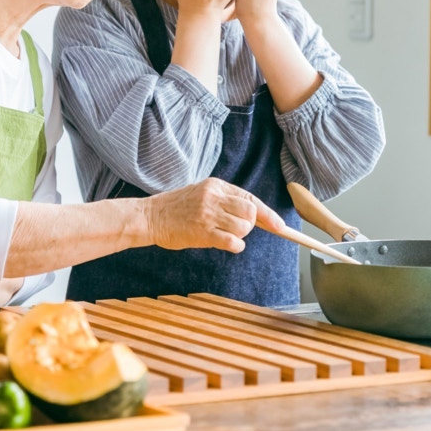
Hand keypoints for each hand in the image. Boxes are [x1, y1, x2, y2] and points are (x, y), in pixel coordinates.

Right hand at [143, 177, 284, 253]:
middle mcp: (214, 197)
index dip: (268, 214)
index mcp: (216, 185)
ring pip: (244, 228)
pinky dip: (235, 245)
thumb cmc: (176, 208)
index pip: (250, 198)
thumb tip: (254, 215)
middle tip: (236, 229)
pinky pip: (233, 242)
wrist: (149, 217)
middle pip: (251, 212)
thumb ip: (225, 200)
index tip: (281, 226)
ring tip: (223, 235)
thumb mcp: (202, 194)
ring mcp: (208, 214)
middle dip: (250, 225)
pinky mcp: (202, 232)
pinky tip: (224, 243)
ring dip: (240, 236)